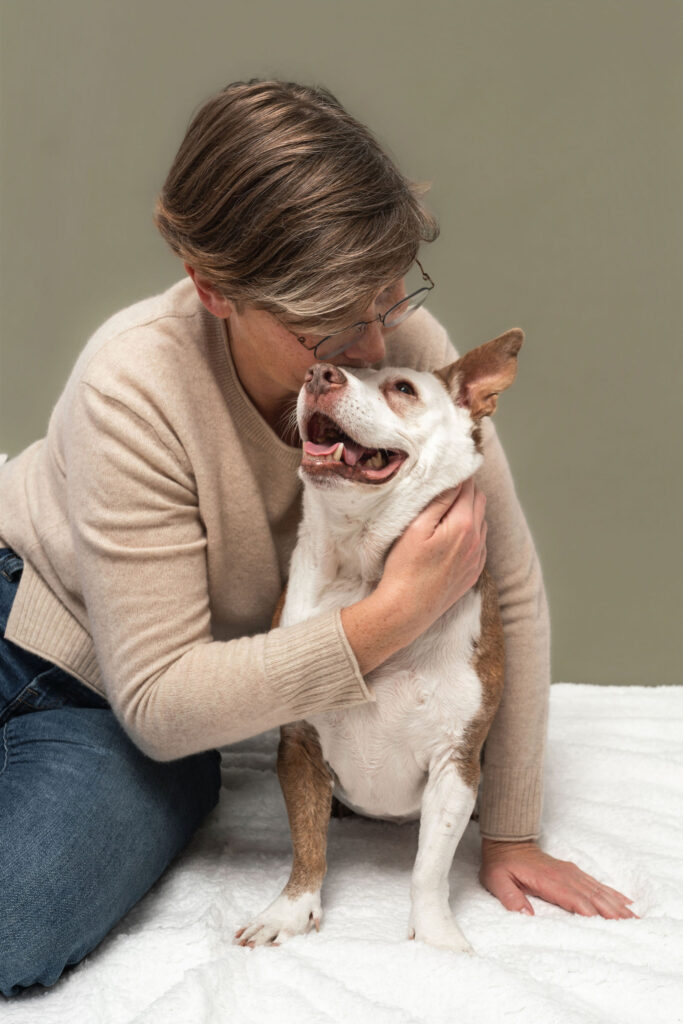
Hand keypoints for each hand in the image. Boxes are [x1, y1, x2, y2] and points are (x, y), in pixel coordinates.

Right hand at [341, 477, 486, 674]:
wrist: (406, 611)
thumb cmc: (404, 568)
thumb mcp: (415, 528)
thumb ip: (439, 502)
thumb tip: (456, 479)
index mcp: (463, 525)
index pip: (469, 487)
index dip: (459, 474)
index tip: (447, 468)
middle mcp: (477, 540)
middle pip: (479, 501)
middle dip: (466, 490)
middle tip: (445, 486)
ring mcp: (478, 558)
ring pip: (481, 521)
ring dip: (469, 510)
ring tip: (446, 509)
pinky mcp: (473, 573)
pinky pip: (480, 543)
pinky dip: (470, 532)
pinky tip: (452, 535)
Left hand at [479, 838, 637, 918]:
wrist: (505, 839)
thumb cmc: (501, 863)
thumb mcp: (496, 880)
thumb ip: (510, 897)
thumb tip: (525, 914)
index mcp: (548, 880)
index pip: (574, 899)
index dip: (590, 913)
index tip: (607, 927)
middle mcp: (564, 875)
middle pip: (593, 897)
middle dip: (613, 912)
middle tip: (633, 927)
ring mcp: (570, 872)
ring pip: (598, 891)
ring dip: (617, 905)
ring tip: (635, 918)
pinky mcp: (572, 872)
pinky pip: (595, 884)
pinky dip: (612, 893)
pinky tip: (625, 901)